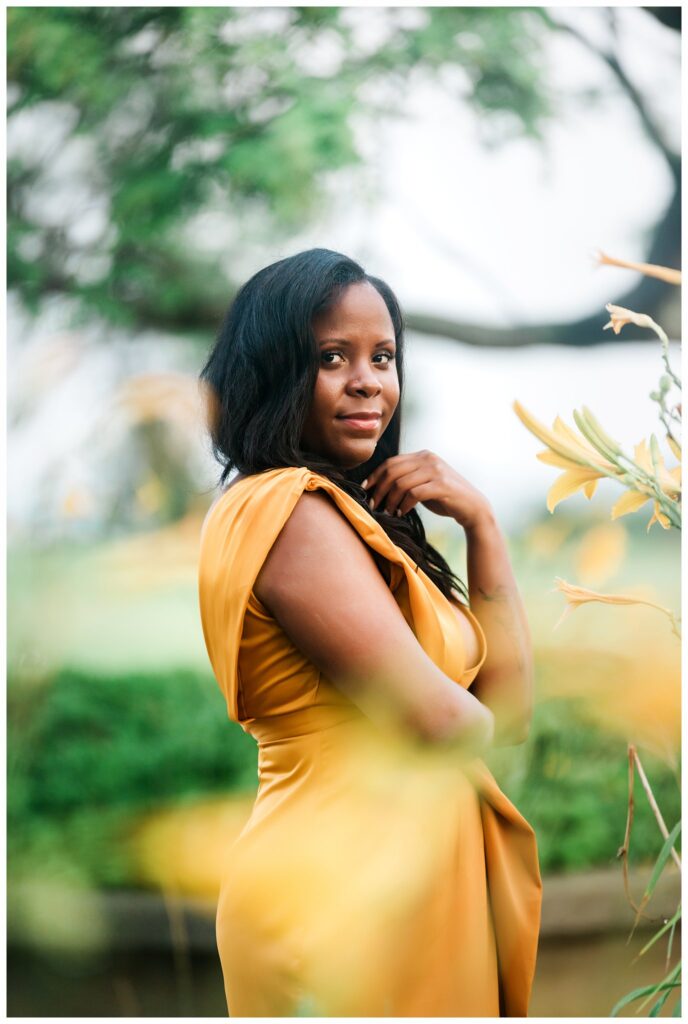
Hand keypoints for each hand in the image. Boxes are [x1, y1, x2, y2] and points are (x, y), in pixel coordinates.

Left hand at [361, 450, 491, 530]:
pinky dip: (403, 505)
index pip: (391, 462)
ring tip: (388, 512)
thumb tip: (380, 484)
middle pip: (392, 471)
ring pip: (401, 483)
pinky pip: (413, 494)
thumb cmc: (445, 498)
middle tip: (374, 505)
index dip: (375, 476)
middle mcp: (429, 458)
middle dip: (379, 489)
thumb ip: (408, 478)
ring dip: (390, 500)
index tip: (365, 489)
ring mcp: (436, 471)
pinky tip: (401, 513)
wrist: (472, 507)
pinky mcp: (442, 485)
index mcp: (423, 455)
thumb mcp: (424, 482)